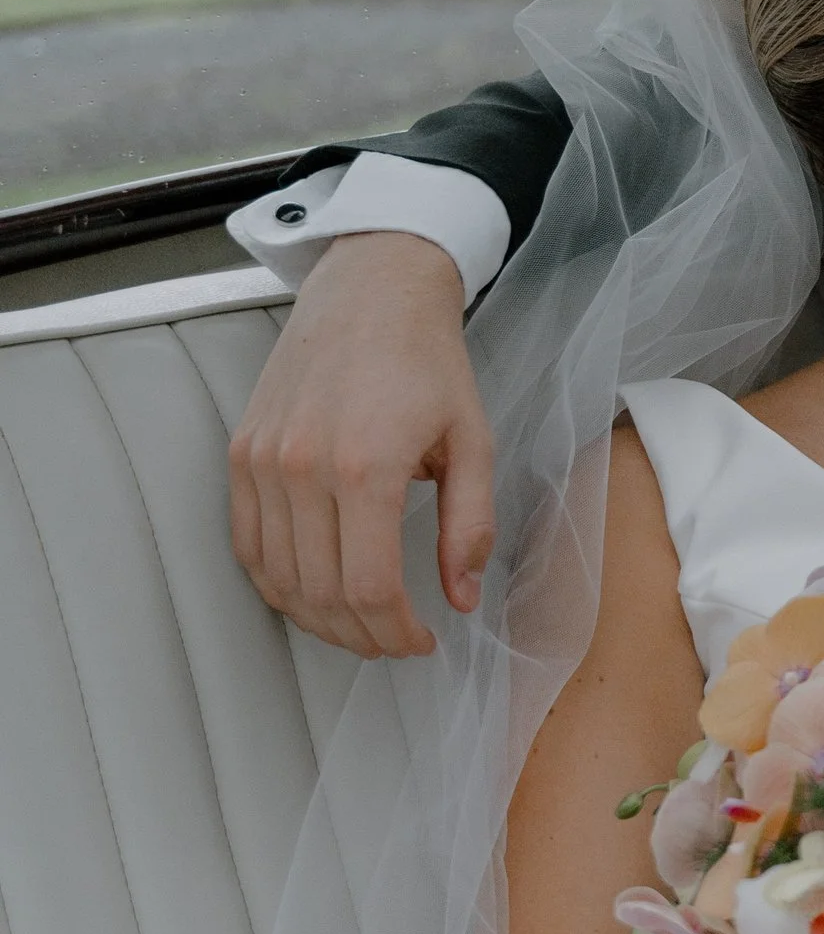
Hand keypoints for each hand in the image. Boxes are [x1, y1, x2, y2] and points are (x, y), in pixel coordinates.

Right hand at [228, 233, 494, 656]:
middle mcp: (303, 468)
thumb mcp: (472, 440)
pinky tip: (311, 595)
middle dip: (362, 635)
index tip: (422, 641)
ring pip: (278, 578)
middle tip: (394, 642)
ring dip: (318, 619)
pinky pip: (247, 544)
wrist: (371, 291)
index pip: (370, 588)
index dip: (396, 632)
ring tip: (359, 626)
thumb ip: (471, 525)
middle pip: (321, 593)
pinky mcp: (241, 453)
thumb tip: (461, 596)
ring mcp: (263, 461)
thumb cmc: (427, 361)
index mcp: (366, 467)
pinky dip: (276, 583)